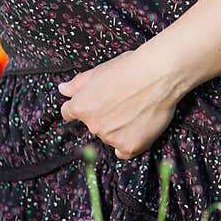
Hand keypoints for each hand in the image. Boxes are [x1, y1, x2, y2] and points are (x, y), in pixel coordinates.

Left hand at [56, 47, 181, 160]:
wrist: (158, 75)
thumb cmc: (130, 68)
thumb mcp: (99, 70)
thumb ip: (78, 84)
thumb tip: (63, 89)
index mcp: (82, 106)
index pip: (70, 114)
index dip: (82, 108)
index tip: (92, 106)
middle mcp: (93, 125)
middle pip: (93, 125)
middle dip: (104, 117)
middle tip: (122, 103)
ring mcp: (111, 138)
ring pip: (110, 137)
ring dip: (118, 129)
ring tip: (135, 111)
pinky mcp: (129, 146)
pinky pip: (124, 151)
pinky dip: (130, 143)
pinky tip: (138, 128)